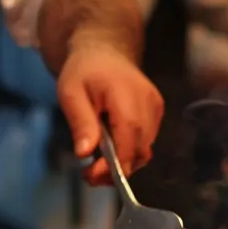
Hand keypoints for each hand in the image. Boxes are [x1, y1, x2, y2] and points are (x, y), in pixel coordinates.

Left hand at [55, 44, 163, 185]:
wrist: (104, 52)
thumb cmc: (84, 72)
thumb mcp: (70, 93)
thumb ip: (80, 122)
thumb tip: (84, 153)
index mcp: (125, 93)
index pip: (129, 134)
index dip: (116, 162)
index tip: (93, 175)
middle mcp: (148, 101)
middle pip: (140, 148)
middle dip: (116, 170)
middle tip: (89, 176)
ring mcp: (155, 108)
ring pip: (145, 150)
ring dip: (122, 165)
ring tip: (96, 168)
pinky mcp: (157, 114)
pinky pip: (145, 143)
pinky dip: (128, 154)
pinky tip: (109, 154)